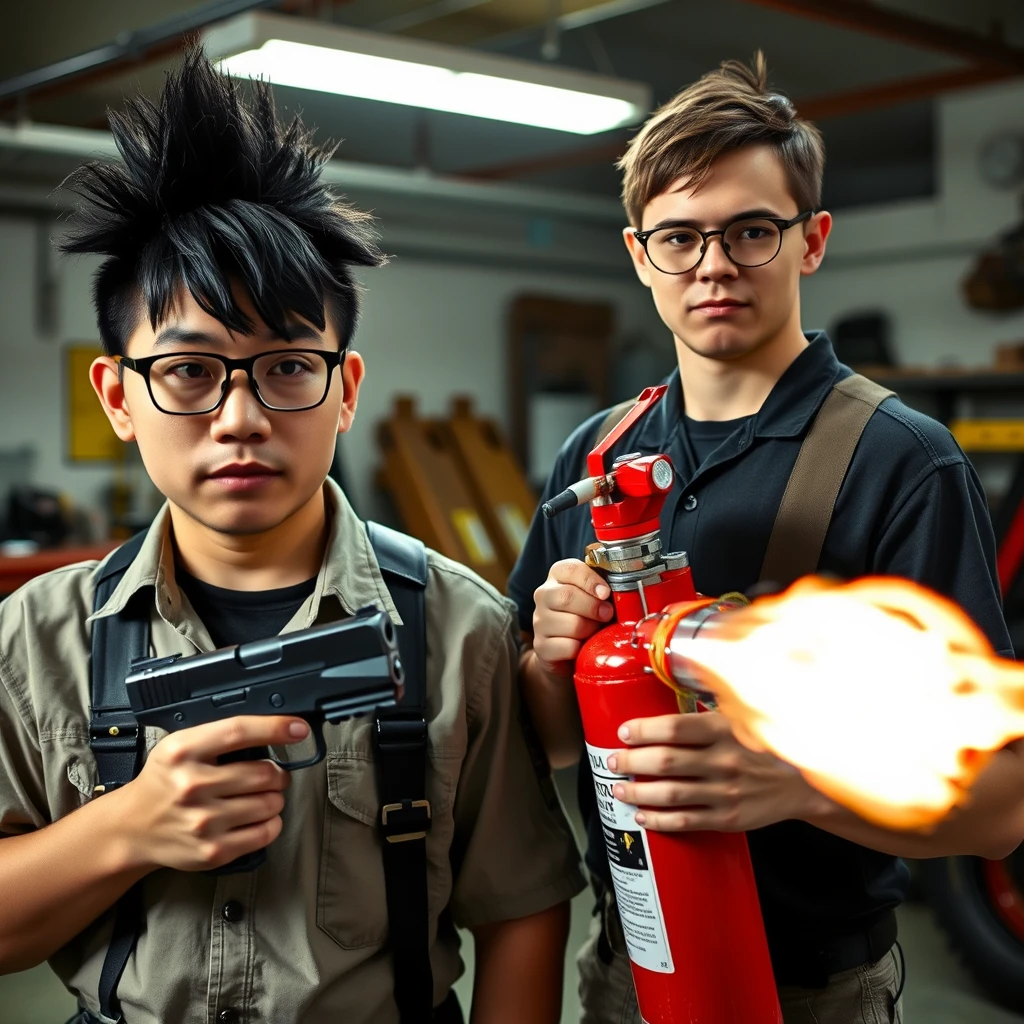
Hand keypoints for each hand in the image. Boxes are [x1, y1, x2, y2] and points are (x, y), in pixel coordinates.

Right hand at [113, 715, 306, 871]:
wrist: (132, 828)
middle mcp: (191, 786)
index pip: (238, 732)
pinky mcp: (212, 851)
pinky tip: (258, 816)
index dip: (275, 727)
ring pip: (270, 802)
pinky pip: (265, 833)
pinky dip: (272, 822)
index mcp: (183, 751)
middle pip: (263, 772)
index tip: (298, 728)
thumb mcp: (180, 746)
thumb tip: (274, 729)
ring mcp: (202, 821)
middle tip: (271, 774)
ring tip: (261, 795)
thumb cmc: (164, 782)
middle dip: (277, 772)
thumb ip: (220, 737)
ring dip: (275, 797)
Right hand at [531, 559, 612, 677]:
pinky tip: (583, 646)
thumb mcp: (596, 597)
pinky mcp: (541, 646)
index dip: (591, 581)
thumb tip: (626, 590)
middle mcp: (543, 596)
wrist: (567, 650)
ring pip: (571, 624)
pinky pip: (568, 647)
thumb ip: (605, 588)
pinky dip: (581, 648)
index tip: (606, 593)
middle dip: (594, 607)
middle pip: (566, 597)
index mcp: (558, 576)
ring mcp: (539, 622)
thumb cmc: (587, 617)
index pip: (570, 569)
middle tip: (607, 615)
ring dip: (590, 630)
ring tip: (595, 631)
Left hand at [607, 712, 827, 832]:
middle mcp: (723, 760)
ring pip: (670, 793)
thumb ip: (705, 712)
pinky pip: (687, 820)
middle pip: (665, 761)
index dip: (643, 730)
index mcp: (723, 730)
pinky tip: (643, 815)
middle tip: (613, 760)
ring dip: (639, 792)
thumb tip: (665, 692)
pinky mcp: (728, 818)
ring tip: (619, 789)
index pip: (674, 728)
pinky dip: (660, 820)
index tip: (623, 732)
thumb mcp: (739, 718)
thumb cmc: (761, 746)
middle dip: (631, 761)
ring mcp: (725, 791)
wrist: (801, 783)